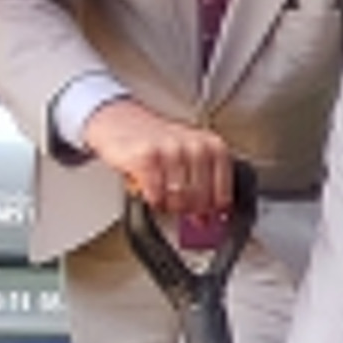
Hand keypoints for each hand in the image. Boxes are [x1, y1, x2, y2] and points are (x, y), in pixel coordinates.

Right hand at [81, 98, 236, 221]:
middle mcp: (196, 146)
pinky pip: (155, 195)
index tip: (201, 214)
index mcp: (214, 147)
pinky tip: (149, 190)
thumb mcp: (190, 162)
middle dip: (186, 210)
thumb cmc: (159, 143)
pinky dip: (151, 199)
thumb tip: (207, 221)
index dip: (209, 211)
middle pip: (200, 202)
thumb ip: (204, 189)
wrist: (121, 121)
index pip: (222, 197)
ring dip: (167, 204)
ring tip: (161, 193)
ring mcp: (171, 150)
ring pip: (178, 201)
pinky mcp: (147, 156)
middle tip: (175, 203)